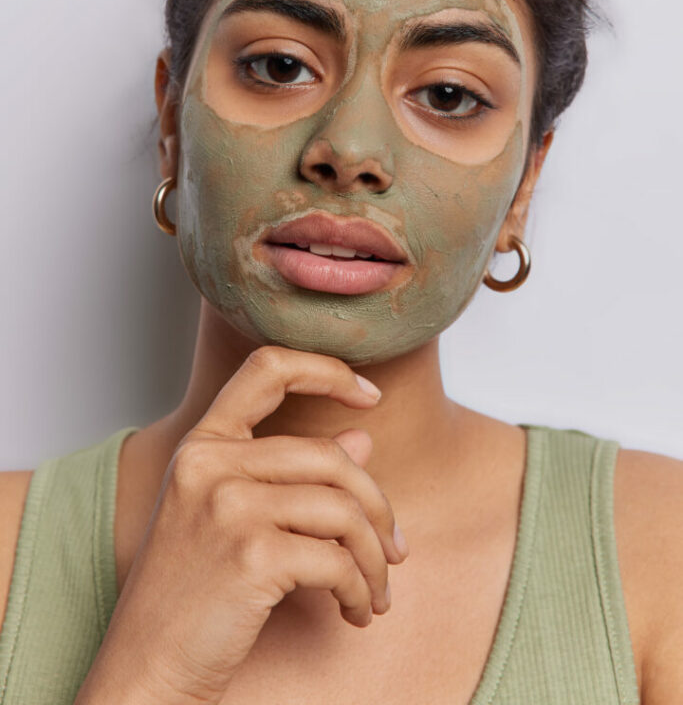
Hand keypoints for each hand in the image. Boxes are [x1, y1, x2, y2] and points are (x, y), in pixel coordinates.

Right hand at [75, 346, 408, 704]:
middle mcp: (210, 463)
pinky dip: (360, 590)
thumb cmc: (188, 596)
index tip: (368, 394)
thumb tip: (362, 438)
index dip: (326, 369)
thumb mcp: (230, 519)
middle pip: (329, 456)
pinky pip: (338, 560)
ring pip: (343, 510)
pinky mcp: (253, 554)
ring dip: (374, 559)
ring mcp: (229, 506)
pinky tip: (355, 612)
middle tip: (394, 549)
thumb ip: (292, 474)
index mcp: (202, 446)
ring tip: (375, 591)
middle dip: (376, 507)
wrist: (145, 671)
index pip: (267, 367)